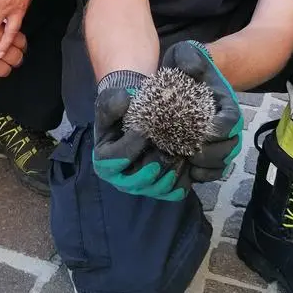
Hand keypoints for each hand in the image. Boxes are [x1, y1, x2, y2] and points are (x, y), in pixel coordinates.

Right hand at [92, 72, 190, 201]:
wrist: (139, 120)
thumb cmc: (121, 113)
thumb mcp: (109, 103)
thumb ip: (111, 103)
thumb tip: (124, 101)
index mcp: (105, 164)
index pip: (119, 159)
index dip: (132, 145)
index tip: (144, 129)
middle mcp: (123, 181)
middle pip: (142, 178)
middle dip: (157, 157)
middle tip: (168, 140)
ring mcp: (143, 188)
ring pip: (161, 186)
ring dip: (173, 166)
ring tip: (180, 148)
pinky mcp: (162, 191)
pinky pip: (176, 191)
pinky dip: (184, 177)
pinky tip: (186, 159)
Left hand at [160, 41, 242, 181]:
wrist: (183, 77)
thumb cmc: (186, 65)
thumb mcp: (185, 54)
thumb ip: (190, 57)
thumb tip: (194, 70)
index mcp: (224, 102)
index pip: (232, 119)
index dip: (222, 129)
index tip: (205, 132)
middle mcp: (224, 123)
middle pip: (229, 145)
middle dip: (213, 153)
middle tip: (191, 153)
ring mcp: (217, 139)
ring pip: (222, 161)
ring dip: (208, 167)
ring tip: (189, 165)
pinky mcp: (205, 149)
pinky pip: (212, 169)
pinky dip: (204, 175)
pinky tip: (188, 173)